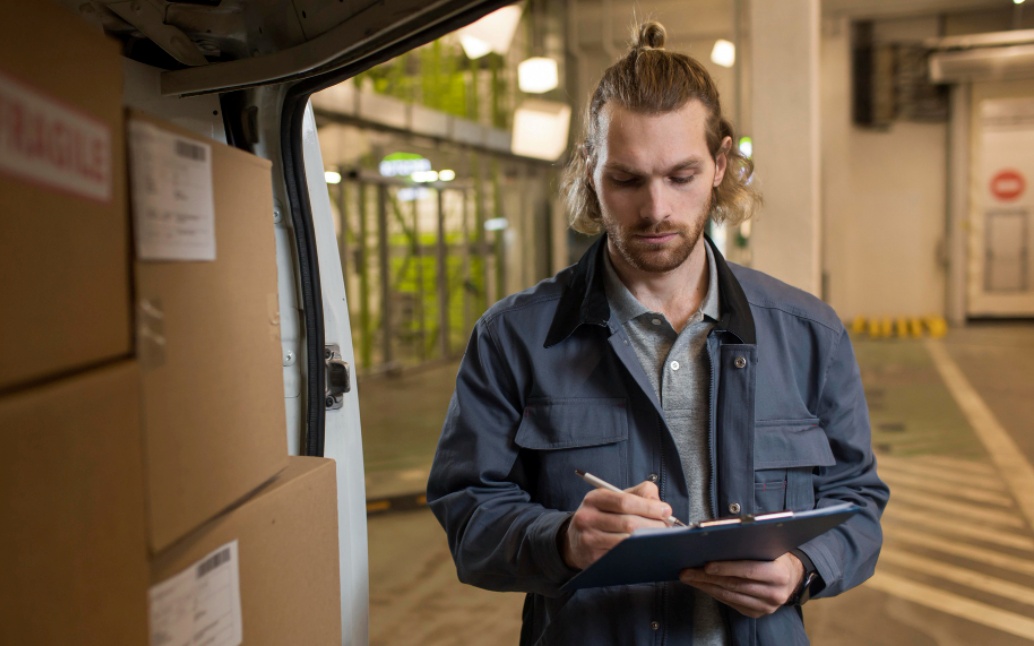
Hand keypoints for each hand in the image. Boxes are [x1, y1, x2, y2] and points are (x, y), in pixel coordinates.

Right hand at [561, 481, 673, 569]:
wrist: (575, 540)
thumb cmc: (602, 516)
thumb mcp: (613, 498)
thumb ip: (637, 494)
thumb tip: (659, 503)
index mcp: (594, 499)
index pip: (625, 501)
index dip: (649, 506)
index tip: (666, 510)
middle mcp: (587, 518)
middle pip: (628, 523)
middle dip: (653, 525)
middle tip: (667, 527)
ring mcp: (588, 539)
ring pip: (626, 541)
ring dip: (648, 540)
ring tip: (660, 537)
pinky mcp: (592, 558)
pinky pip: (621, 556)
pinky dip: (638, 552)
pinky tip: (647, 548)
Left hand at [678, 552, 804, 617]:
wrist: (792, 577)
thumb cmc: (775, 555)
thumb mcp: (770, 545)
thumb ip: (750, 542)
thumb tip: (718, 535)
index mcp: (779, 574)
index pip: (749, 571)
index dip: (726, 568)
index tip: (706, 565)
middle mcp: (775, 593)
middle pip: (735, 585)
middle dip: (707, 577)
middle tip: (687, 571)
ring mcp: (766, 607)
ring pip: (730, 596)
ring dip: (706, 586)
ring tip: (689, 577)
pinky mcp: (757, 613)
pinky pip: (731, 603)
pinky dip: (714, 593)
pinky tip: (702, 585)